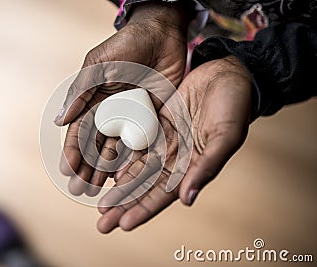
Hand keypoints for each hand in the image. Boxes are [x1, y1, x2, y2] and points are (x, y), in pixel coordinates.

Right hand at [54, 3, 191, 195]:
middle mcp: (111, 113)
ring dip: (106, 170)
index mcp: (94, 100)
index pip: (80, 131)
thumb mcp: (99, 65)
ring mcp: (131, 118)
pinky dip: (132, 161)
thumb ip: (81, 92)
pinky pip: (141, 143)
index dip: (72, 152)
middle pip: (96, 146)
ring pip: (116, 150)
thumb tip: (60, 120)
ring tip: (99, 190)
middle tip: (81, 190)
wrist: (162, 35)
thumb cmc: (127, 46)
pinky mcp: (151, 119)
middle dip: (87, 168)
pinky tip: (125, 177)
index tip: (67, 172)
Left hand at [96, 55, 252, 232]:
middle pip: (145, 186)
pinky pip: (133, 141)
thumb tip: (186, 199)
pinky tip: (104, 169)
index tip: (124, 224)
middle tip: (102, 223)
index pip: (164, 194)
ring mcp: (163, 141)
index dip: (144, 209)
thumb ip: (206, 167)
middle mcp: (175, 157)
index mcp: (192, 166)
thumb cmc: (234, 105)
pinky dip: (120, 156)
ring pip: (136, 168)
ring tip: (100, 203)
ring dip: (118, 186)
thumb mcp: (224, 136)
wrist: (227, 73)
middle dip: (124, 205)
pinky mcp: (154, 122)